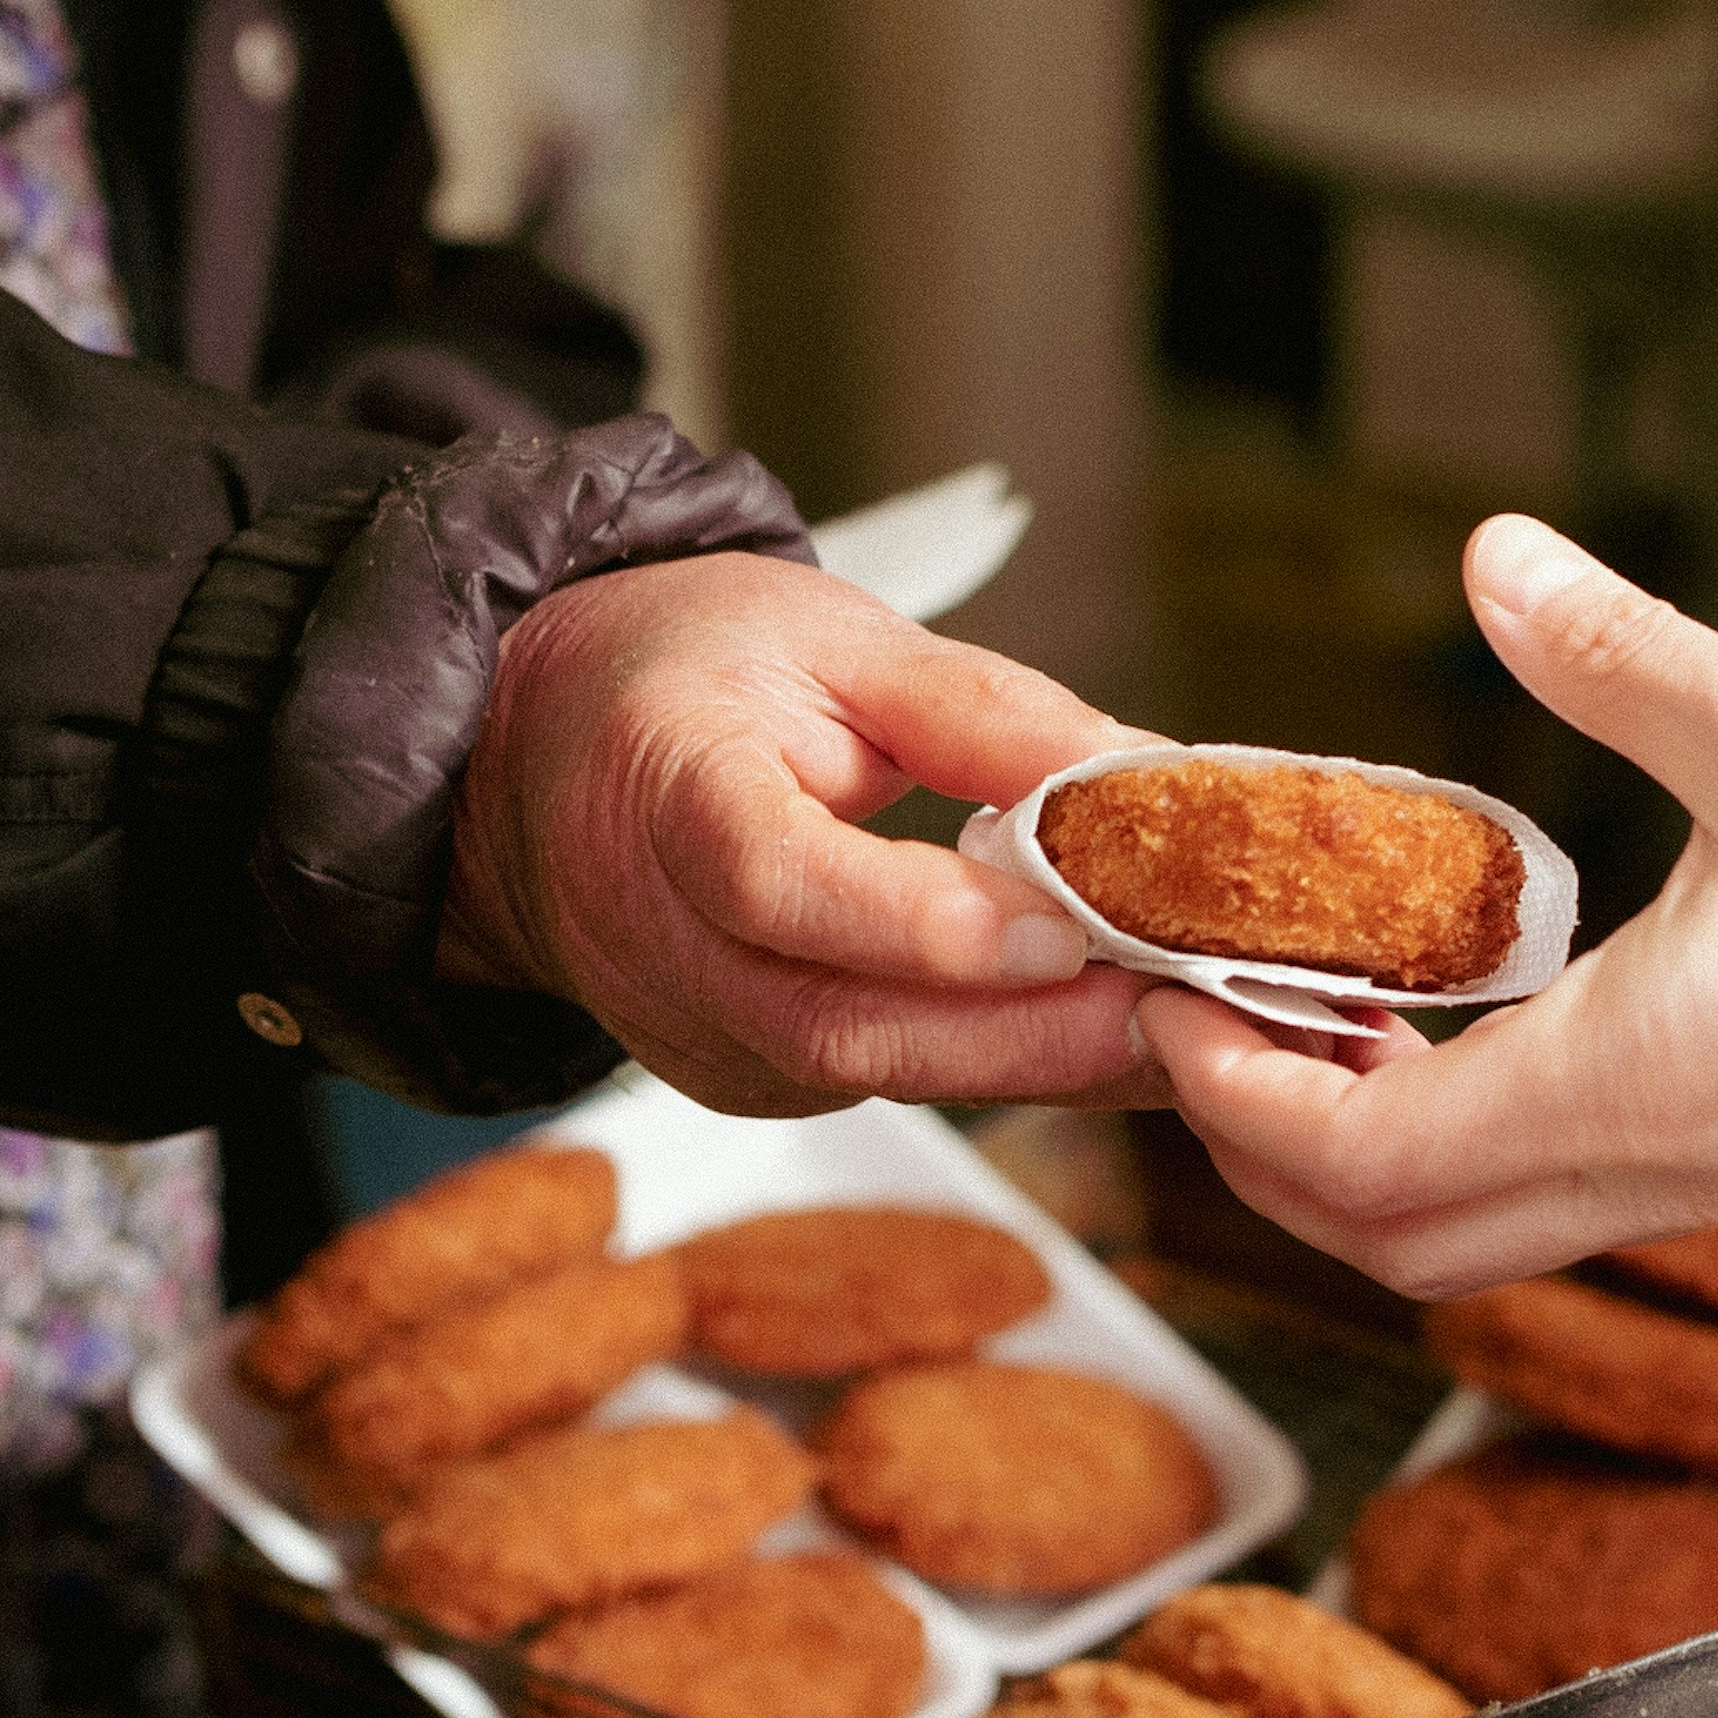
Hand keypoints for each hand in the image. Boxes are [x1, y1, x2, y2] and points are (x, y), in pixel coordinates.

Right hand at [445, 551, 1163, 1118]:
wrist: (542, 760)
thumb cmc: (681, 676)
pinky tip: (1096, 1029)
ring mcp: (692, 1030)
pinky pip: (880, 1080)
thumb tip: (1139, 778)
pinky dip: (995, 1061)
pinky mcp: (741, 1075)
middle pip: (839, 1022)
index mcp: (663, 791)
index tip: (1057, 929)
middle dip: (1024, 1031)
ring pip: (871, 1072)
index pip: (775, 878)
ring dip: (1032, 1060)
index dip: (916, 920)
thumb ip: (981, 711)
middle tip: (1175, 1002)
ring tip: (1174, 1020)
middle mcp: (658, 940)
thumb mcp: (830, 638)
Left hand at [1149, 516, 1717, 1295]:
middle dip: (1275, 1145)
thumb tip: (1502, 564)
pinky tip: (1487, 1005)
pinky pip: (1560, 1177)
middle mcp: (1637, 1160)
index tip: (1179, 1004)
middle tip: (1225, 1017)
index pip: (1351, 1158)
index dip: (1235, 1099)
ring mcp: (1697, 1167)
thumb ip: (1627, 656)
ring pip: (1478, 1221)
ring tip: (1340, 1001)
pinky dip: (1474, 1115)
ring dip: (1374, 1136)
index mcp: (1608, 1085)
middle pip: (1393, 1232)